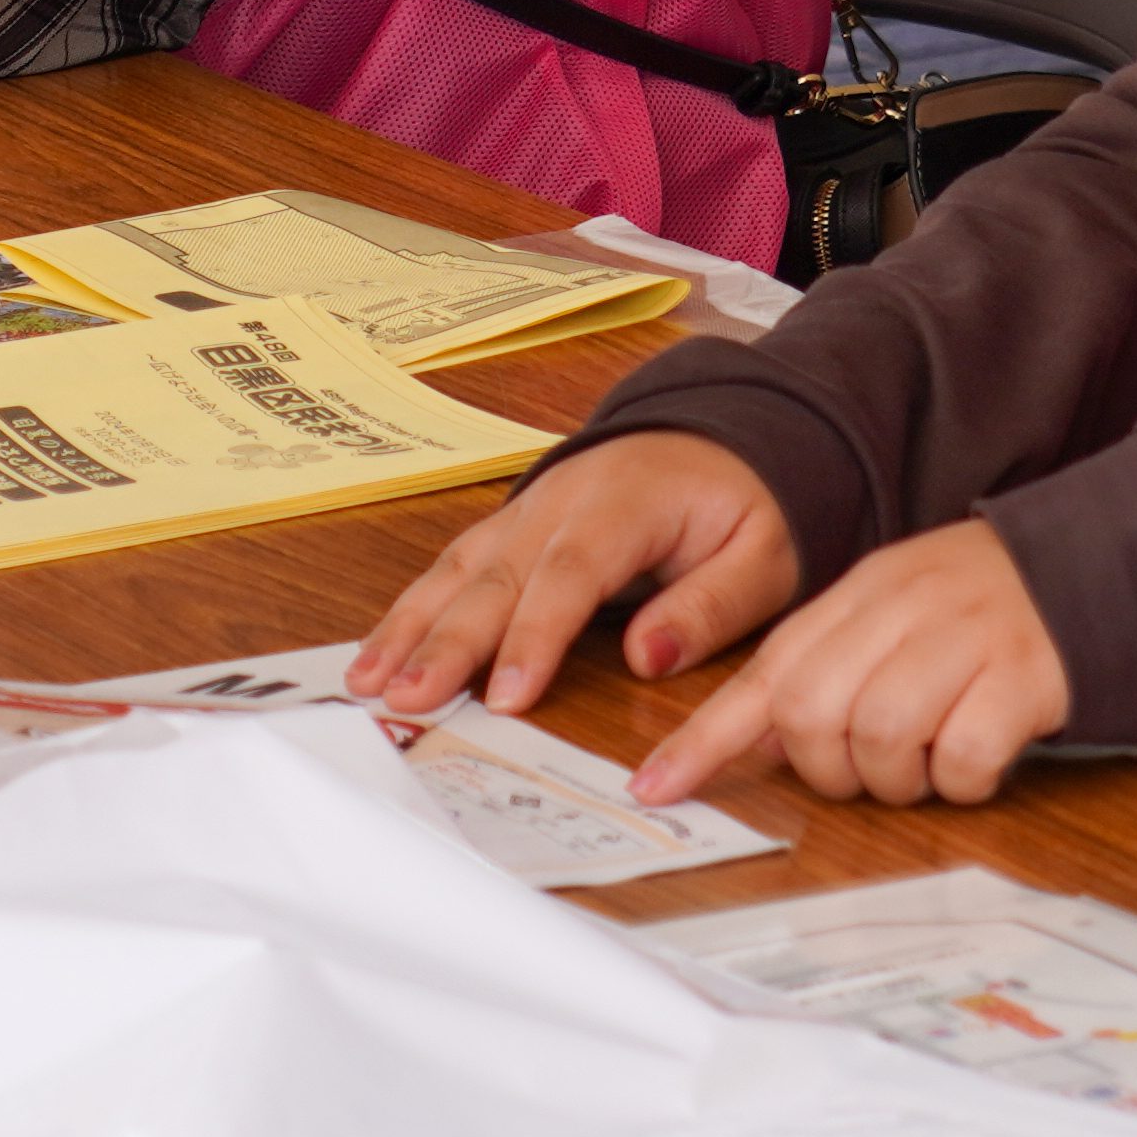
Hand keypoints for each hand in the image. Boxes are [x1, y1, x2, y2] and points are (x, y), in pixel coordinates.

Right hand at [352, 432, 798, 718]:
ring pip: (459, 567)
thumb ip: (712, 605)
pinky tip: (380, 652)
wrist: (724, 436)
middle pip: (494, 574)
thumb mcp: (766, 554)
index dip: (533, 637)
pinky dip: (412, 609)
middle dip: (445, 641)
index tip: (505, 697)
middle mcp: (561, 501)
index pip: (569, 574)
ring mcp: (528, 509)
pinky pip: (455, 565)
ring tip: (370, 682)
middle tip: (408, 699)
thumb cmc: (746, 502)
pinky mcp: (512, 525)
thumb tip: (648, 659)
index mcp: (625, 503)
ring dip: (410, 626)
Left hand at [630, 521, 1071, 808]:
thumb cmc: (982, 611)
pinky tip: (978, 760)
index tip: (656, 788)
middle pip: (812, 714)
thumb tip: (756, 741)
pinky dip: (961, 780)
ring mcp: (963, 640)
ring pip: (880, 738)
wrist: (1093, 570)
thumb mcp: (892, 618)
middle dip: (829, 768)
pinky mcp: (1022, 678)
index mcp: (859, 598)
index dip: (705, 740)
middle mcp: (902, 611)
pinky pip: (961, 758)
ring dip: (898, 779)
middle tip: (870, 769)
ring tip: (930, 761)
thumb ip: (825, 669)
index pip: (764, 674)